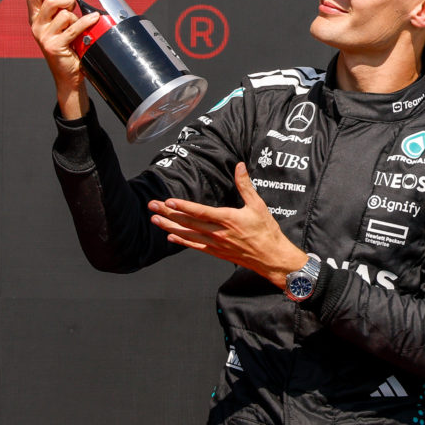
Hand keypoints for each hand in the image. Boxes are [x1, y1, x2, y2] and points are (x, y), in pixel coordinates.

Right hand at [25, 0, 100, 117]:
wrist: (67, 74)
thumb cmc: (67, 45)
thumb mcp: (59, 24)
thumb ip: (58, 8)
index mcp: (35, 18)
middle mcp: (36, 26)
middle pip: (50, 1)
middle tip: (74, 5)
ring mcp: (44, 37)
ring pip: (64, 15)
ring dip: (76, 17)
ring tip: (77, 25)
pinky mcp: (54, 46)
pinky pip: (74, 27)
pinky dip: (87, 21)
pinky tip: (94, 19)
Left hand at [148, 163, 309, 290]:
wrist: (272, 258)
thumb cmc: (266, 232)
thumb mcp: (258, 205)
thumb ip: (245, 185)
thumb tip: (239, 166)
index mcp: (228, 219)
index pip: (200, 212)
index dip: (183, 207)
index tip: (168, 201)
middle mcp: (218, 233)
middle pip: (188, 222)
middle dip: (168, 214)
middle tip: (152, 207)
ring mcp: (216, 244)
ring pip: (188, 235)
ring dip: (170, 227)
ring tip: (155, 220)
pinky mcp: (217, 252)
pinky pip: (195, 246)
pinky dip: (182, 241)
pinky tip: (170, 236)